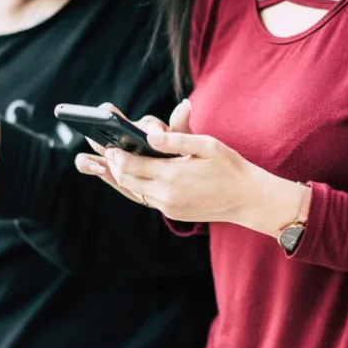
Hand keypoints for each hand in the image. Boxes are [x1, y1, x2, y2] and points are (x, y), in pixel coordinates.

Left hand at [76, 100, 303, 235]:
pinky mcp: (173, 212)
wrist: (248, 199)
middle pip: (127, 180)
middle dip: (111, 166)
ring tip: (101, 166)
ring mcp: (168, 207)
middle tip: (98, 152)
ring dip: (116, 179)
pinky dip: (131, 188)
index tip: (105, 144)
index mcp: (172, 176)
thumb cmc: (230, 166)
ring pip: (132, 192)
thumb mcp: (206, 145)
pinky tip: (124, 178)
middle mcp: (166, 195)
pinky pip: (144, 199)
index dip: (115, 155)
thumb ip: (177, 138)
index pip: (131, 165)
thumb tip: (150, 135)